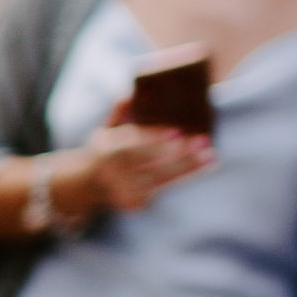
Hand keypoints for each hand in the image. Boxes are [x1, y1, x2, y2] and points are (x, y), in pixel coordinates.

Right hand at [52, 122, 212, 220]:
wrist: (86, 186)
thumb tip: (129, 93)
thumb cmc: (104, 151)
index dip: (155, 139)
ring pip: (162, 179)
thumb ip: (119, 112)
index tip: (177, 132)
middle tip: (203, 142)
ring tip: (211, 156)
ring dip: (189, 167)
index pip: (133, 145)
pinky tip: (205, 167)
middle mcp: (114, 173)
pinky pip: (165, 189)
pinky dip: (186, 178)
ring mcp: (125, 191)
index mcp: (106, 151)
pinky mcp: (136, 203)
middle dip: (179, 154)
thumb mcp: (105, 129)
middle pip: (151, 163)